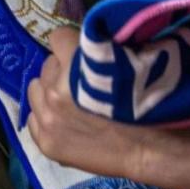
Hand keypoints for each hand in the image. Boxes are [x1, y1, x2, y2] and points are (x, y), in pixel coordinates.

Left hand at [27, 27, 189, 188]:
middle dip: (63, 69)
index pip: (58, 38)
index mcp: (78, 65)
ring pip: (36, 88)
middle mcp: (56, 89)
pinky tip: (65, 121)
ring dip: (51, 90)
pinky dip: (46, 115)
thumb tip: (84, 40)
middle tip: (83, 81)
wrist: (157, 151)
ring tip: (73, 101)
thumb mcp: (128, 64)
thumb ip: (98, 52)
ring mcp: (48, 117)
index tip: (85, 53)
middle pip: (47, 64)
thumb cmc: (152, 104)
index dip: (73, 44)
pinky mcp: (46, 140)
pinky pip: (32, 116)